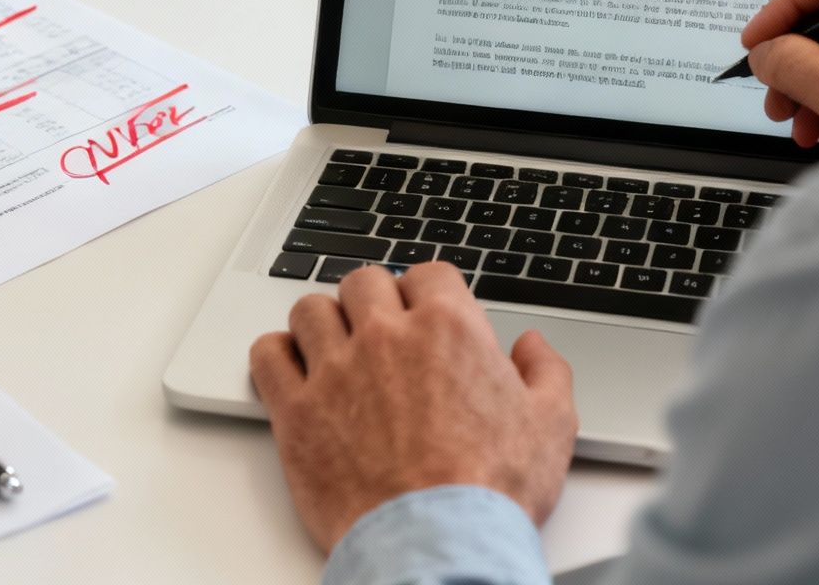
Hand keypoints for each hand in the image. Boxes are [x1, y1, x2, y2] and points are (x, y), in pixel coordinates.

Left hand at [248, 262, 576, 550]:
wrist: (438, 544)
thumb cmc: (491, 491)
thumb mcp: (551, 426)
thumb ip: (546, 372)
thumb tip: (533, 347)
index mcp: (447, 328)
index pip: (427, 274)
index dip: (429, 294)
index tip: (427, 315)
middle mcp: (384, 337)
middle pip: (364, 281)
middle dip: (375, 301)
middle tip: (383, 333)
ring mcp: (334, 371)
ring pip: (311, 310)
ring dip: (324, 323)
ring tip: (336, 348)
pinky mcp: (295, 411)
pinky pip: (268, 355)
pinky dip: (277, 355)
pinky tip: (294, 370)